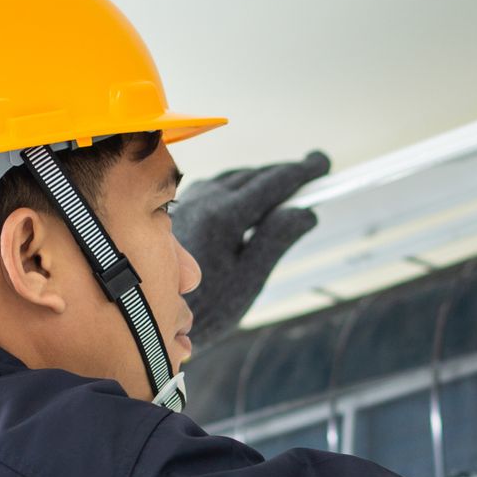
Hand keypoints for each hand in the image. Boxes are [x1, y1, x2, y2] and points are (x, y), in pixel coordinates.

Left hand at [169, 150, 330, 342]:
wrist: (153, 314)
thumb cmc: (206, 304)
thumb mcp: (250, 277)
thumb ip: (276, 239)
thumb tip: (304, 211)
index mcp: (224, 216)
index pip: (272, 183)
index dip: (302, 172)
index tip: (323, 163)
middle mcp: (204, 201)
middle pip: (254, 176)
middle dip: (285, 172)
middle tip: (315, 168)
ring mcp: (190, 203)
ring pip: (235, 178)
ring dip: (263, 177)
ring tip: (290, 181)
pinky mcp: (181, 211)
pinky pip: (218, 186)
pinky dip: (241, 185)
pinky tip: (250, 194)